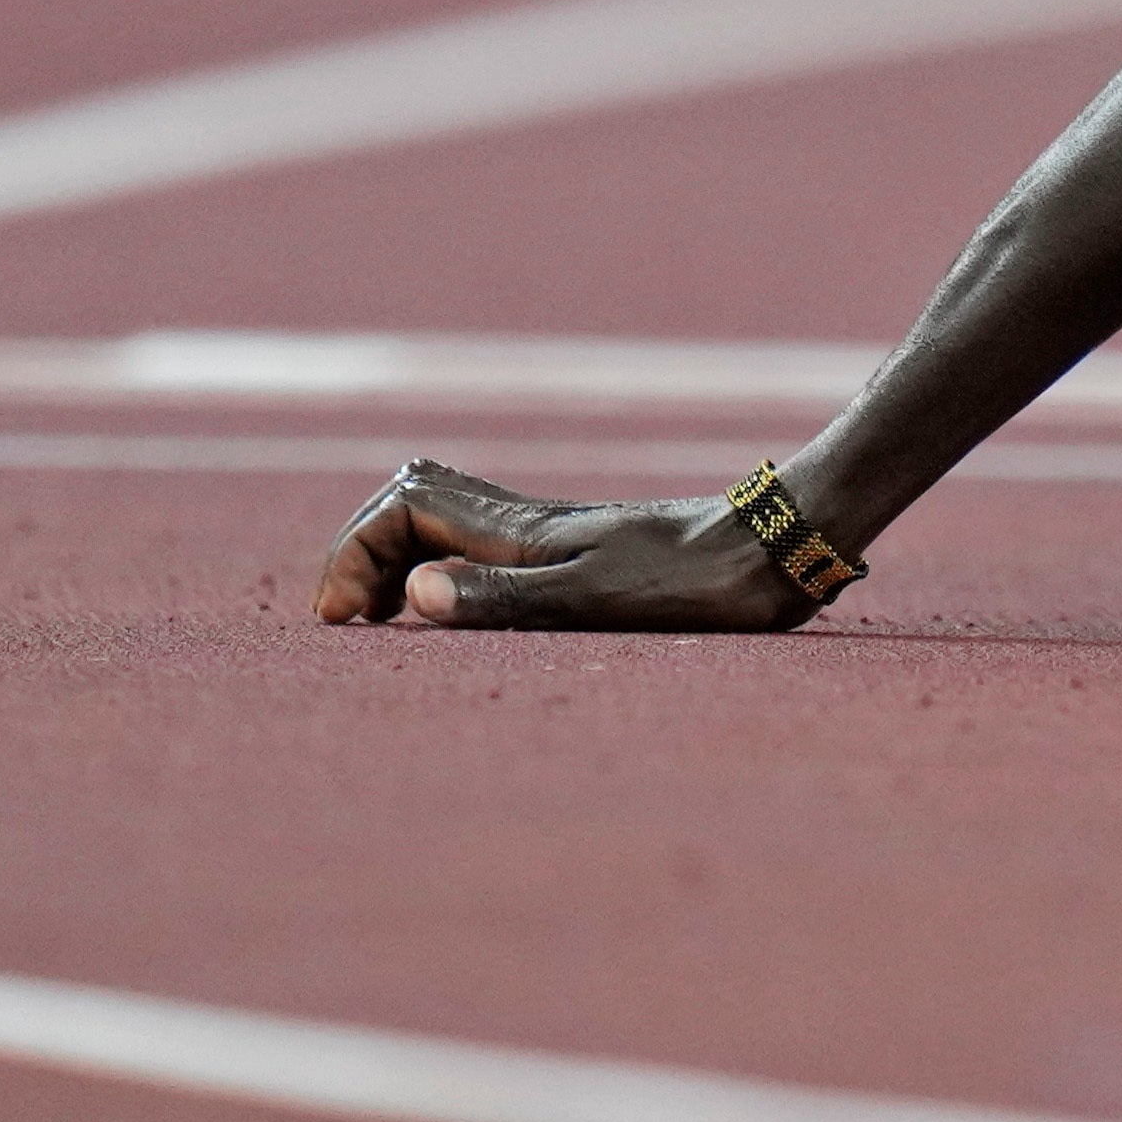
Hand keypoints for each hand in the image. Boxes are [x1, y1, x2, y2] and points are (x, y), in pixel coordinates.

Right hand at [311, 459, 825, 630]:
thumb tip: (413, 592)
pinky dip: (448, 561)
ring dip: (401, 553)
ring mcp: (557, 531)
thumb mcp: (598, 601)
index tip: (342, 620)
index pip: (401, 511)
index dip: (354, 555)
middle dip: (363, 549)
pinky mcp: (587, 546)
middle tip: (351, 617)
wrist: (779, 548)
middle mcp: (529, 522)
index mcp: (521, 531)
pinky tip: (466, 604)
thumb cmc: (700, 586)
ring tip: (387, 613)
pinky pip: (487, 537)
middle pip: (411, 501)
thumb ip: (506, 596)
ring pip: (446, 514)